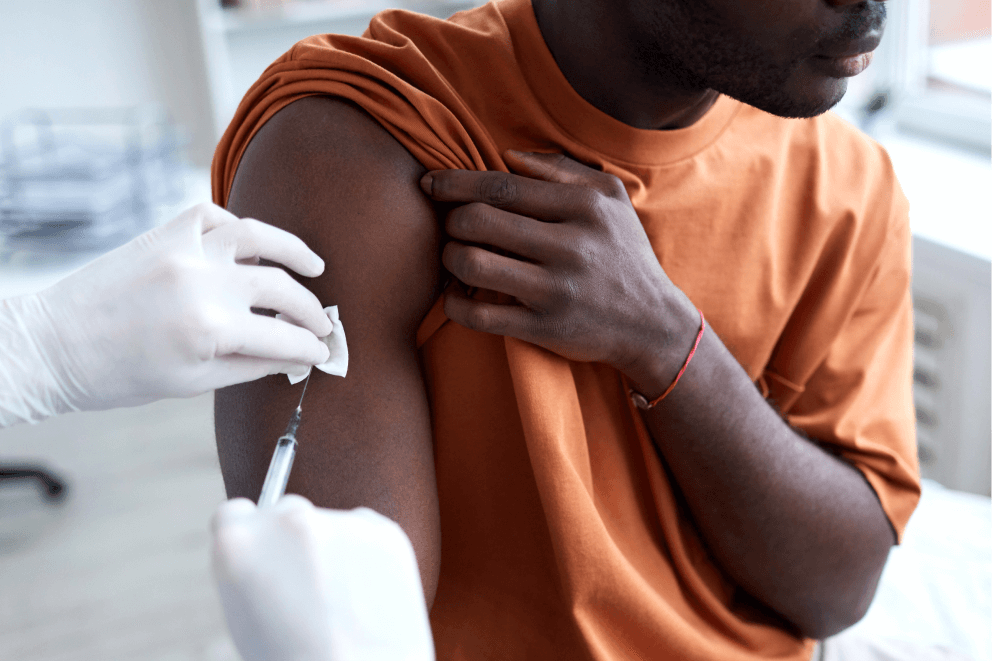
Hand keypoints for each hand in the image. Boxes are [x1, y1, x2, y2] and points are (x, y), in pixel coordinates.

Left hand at [18, 203, 332, 414]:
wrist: (54, 346)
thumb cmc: (117, 375)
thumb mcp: (191, 384)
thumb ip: (250, 366)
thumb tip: (292, 360)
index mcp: (210, 329)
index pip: (284, 337)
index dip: (311, 347)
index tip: (325, 352)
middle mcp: (202, 282)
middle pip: (281, 288)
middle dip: (311, 310)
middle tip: (323, 324)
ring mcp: (183, 250)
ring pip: (257, 237)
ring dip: (293, 250)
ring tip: (314, 267)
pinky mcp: (164, 233)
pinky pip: (214, 217)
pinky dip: (238, 229)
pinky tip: (252, 248)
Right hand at [211, 496, 434, 660]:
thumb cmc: (294, 660)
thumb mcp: (246, 618)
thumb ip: (253, 569)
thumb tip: (270, 547)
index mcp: (237, 542)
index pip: (234, 514)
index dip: (250, 535)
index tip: (263, 553)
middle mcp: (287, 520)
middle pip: (286, 510)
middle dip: (294, 539)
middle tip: (308, 585)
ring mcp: (338, 521)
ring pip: (332, 525)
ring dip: (333, 549)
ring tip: (343, 604)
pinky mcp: (383, 529)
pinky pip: (368, 533)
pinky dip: (368, 554)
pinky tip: (368, 596)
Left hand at [420, 150, 695, 381]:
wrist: (652, 324)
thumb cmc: (622, 254)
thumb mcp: (611, 199)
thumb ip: (562, 169)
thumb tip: (508, 156)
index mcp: (583, 207)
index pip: (500, 186)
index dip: (455, 183)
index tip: (430, 184)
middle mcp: (570, 246)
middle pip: (477, 221)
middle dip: (450, 220)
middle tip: (452, 226)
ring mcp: (555, 290)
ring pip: (471, 265)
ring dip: (448, 259)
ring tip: (455, 258)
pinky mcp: (544, 328)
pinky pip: (478, 315)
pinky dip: (453, 304)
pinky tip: (456, 296)